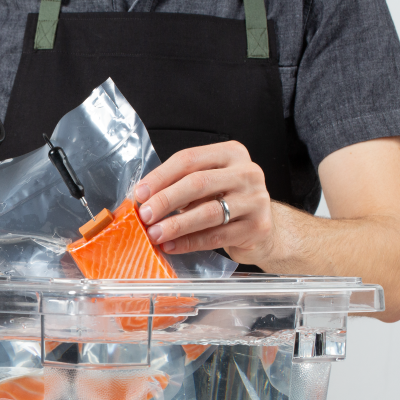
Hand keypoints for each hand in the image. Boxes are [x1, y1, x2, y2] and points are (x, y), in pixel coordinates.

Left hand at [134, 141, 276, 266]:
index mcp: (231, 153)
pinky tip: (171, 246)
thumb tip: (143, 199)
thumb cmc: (225, 201)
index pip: (189, 159)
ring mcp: (255, 200)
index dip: (160, 176)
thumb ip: (180, 185)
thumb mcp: (207, 185)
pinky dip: (189, 243)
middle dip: (166, 200)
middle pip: (198, 183)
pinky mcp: (257, 227)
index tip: (139, 193)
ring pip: (208, 212)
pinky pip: (216, 236)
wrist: (260, 227)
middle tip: (145, 215)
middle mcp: (247, 172)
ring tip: (154, 234)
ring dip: (176, 225)